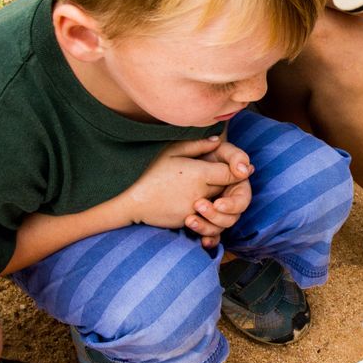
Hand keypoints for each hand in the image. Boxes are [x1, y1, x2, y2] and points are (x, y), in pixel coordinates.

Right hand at [121, 136, 247, 230]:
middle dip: (228, 184)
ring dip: (219, 200)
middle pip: (227, 190)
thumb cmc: (146, 171)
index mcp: (199, 174)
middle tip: (224, 176)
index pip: (232, 174)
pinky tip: (198, 203)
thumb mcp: (171, 151)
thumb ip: (197, 145)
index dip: (236, 170)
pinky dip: (206, 212)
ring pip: (219, 207)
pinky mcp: (186, 222)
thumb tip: (218, 141)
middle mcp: (201, 194)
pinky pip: (206, 218)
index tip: (235, 167)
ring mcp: (194, 210)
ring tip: (210, 190)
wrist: (126, 199)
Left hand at [186, 138, 253, 246]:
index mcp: (238, 187)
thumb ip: (236, 157)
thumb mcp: (222, 149)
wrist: (185, 159)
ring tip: (189, 219)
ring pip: (219, 229)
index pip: (242, 201)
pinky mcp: (206, 221)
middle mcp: (230, 202)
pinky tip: (202, 242)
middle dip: (215, 216)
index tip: (218, 203)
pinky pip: (211, 236)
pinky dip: (208, 241)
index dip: (232, 205)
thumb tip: (246, 171)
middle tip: (198, 206)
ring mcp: (218, 213)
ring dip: (206, 227)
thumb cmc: (206, 151)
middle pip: (231, 218)